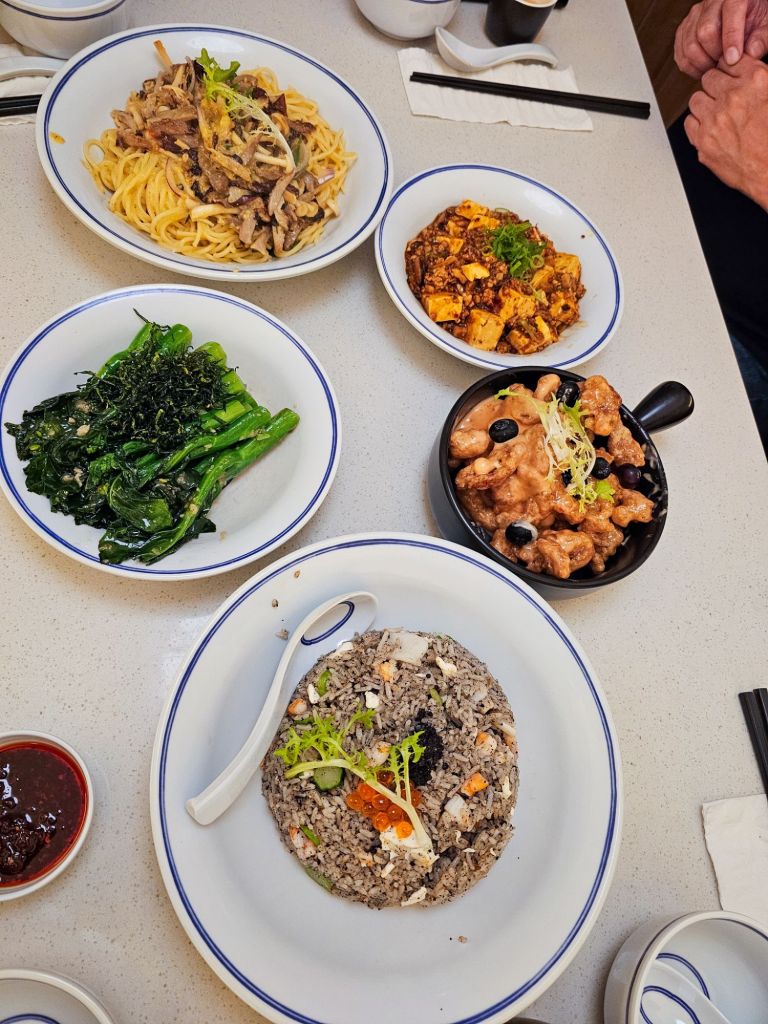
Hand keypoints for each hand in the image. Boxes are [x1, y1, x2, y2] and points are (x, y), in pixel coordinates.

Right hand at [674, 0, 767, 77]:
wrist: (743, 17)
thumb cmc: (754, 20)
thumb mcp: (766, 25)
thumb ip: (763, 38)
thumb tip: (751, 51)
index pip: (729, 15)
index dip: (730, 40)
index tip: (733, 60)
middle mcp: (711, 3)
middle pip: (704, 32)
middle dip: (714, 54)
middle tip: (724, 66)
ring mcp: (695, 16)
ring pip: (688, 45)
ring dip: (701, 63)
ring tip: (714, 68)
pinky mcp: (684, 30)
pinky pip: (680, 53)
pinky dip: (690, 66)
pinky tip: (702, 68)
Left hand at [685, 55, 767, 207]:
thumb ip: (760, 78)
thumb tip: (745, 68)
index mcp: (756, 81)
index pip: (730, 59)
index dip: (730, 69)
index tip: (730, 75)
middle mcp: (733, 98)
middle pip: (709, 78)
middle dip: (716, 86)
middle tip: (725, 98)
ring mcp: (715, 120)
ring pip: (696, 99)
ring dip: (705, 105)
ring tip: (719, 115)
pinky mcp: (704, 141)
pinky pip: (689, 122)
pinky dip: (698, 125)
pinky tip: (712, 129)